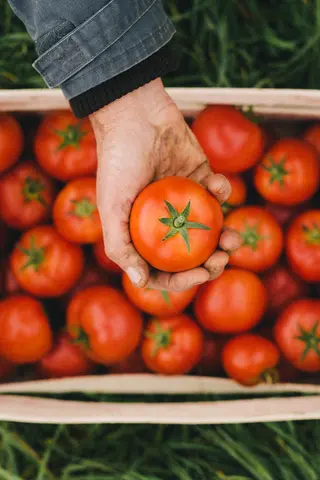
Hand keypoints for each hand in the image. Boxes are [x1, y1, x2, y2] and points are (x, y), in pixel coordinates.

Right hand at [90, 79, 240, 290]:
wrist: (134, 114)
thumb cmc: (118, 161)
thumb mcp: (111, 207)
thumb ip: (120, 247)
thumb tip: (140, 283)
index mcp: (141, 232)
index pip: (162, 269)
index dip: (182, 280)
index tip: (201, 276)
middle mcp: (164, 220)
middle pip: (191, 255)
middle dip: (211, 264)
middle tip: (221, 261)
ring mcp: (184, 200)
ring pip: (211, 229)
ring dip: (226, 238)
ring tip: (233, 239)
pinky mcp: (200, 178)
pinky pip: (217, 194)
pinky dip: (222, 192)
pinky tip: (215, 184)